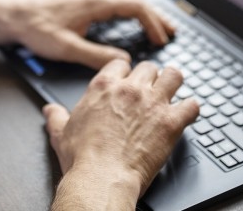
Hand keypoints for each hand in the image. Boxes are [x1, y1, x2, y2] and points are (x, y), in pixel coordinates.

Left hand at [8, 0, 174, 69]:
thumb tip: (125, 61)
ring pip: (127, 0)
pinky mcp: (84, 0)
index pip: (136, 6)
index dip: (153, 22)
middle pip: (136, 1)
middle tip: (171, 33)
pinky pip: (117, 3)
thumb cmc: (36, 30)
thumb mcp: (67, 48)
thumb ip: (97, 56)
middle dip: (155, 17)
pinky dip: (131, 13)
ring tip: (158, 28)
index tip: (162, 39)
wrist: (14, 16)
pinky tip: (133, 23)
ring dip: (144, 14)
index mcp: (95, 2)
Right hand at [44, 60, 199, 206]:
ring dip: (174, 83)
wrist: (101, 178)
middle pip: (149, 67)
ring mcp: (153, 103)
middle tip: (150, 91)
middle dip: (151, 78)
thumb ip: (56, 117)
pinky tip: (186, 115)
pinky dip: (191, 109)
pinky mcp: (171, 122)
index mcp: (104, 87)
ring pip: (174, 76)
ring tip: (173, 93)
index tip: (128, 81)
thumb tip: (50, 110)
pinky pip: (192, 105)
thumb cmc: (82, 159)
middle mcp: (130, 89)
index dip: (126, 73)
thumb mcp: (61, 133)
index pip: (121, 64)